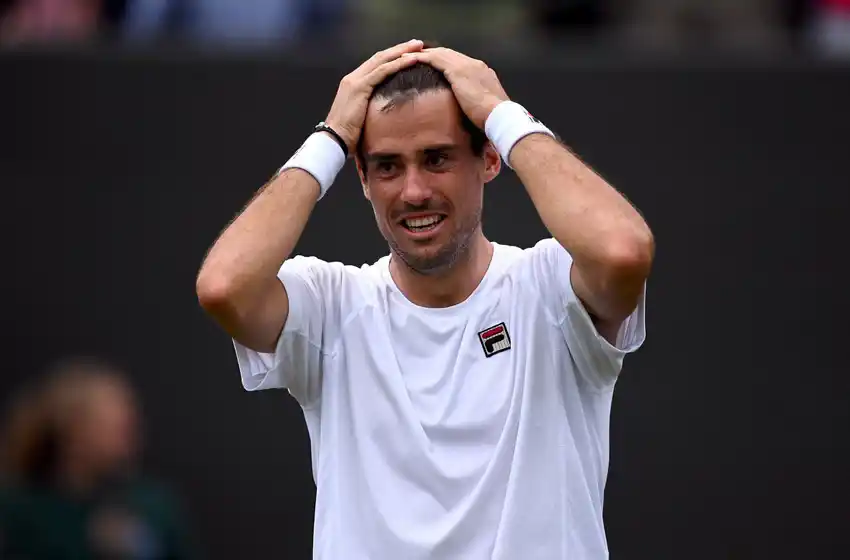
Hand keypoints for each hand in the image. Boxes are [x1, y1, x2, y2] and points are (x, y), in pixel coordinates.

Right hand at [324, 39, 423, 154]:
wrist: (334, 140)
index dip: (393, 57)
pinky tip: (412, 59)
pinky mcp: (360, 87)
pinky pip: (382, 71)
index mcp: (354, 83)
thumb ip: (373, 108)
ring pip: (382, 60)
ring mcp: (355, 80)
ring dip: (402, 52)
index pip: (376, 64)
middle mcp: (353, 77)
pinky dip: (398, 64)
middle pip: (380, 57)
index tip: (410, 53)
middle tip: (418, 44)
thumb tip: (389, 112)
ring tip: (419, 47)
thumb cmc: (349, 136)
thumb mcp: (364, 117)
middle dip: (400, 49)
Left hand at [410, 47, 508, 129]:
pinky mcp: (457, 70)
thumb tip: (469, 111)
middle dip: (433, 54)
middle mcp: (474, 64)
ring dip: (423, 54)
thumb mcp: (484, 107)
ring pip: (440, 54)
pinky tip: (408, 59)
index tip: (435, 64)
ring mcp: (466, 65)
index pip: (460, 63)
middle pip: (449, 55)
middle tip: (417, 55)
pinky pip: (434, 59)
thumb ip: (476, 103)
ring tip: (407, 55)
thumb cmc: (494, 118)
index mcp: (482, 72)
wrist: (500, 115)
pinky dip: (420, 58)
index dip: (446, 62)